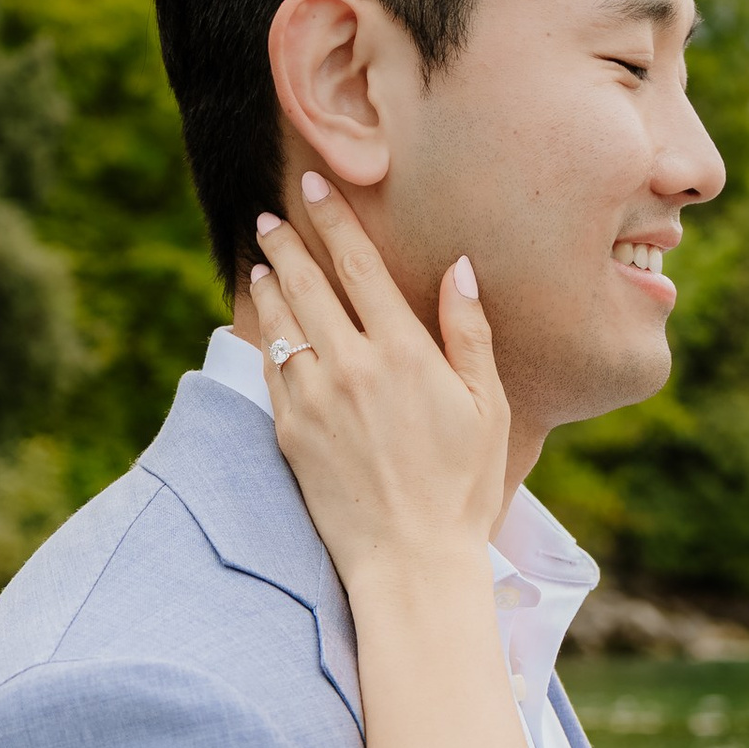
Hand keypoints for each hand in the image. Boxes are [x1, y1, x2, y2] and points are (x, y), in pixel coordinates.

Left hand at [249, 177, 510, 592]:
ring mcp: (313, 399)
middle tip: (270, 215)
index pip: (359, 265)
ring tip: (261, 260)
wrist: (411, 559)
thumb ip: (469, 332)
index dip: (334, 220)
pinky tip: (263, 323)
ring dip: (268, 284)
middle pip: (308, 284)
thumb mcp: (487, 406)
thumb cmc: (463, 486)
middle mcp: (350, 365)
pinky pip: (270, 369)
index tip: (314, 188)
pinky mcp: (290, 432)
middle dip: (287, 243)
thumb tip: (459, 268)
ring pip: (280, 322)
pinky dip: (263, 336)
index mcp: (403, 351)